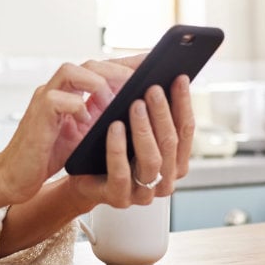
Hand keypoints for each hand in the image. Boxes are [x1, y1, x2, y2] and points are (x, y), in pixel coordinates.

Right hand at [0, 56, 142, 202]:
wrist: (16, 176)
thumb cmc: (50, 154)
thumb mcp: (84, 133)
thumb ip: (102, 116)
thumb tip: (137, 108)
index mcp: (71, 91)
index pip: (102, 68)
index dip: (127, 63)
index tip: (154, 63)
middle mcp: (57, 88)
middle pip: (89, 63)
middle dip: (117, 70)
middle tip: (139, 82)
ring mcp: (45, 98)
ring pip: (71, 71)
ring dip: (97, 84)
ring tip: (115, 101)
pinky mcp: (37, 115)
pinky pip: (57, 100)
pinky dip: (76, 108)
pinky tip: (88, 122)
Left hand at [70, 73, 194, 209]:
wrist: (79, 175)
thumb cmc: (108, 145)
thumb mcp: (131, 123)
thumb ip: (149, 103)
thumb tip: (156, 66)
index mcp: (174, 162)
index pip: (186, 130)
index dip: (184, 103)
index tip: (179, 78)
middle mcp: (164, 180)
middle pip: (170, 144)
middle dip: (162, 113)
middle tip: (152, 88)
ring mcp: (142, 193)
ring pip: (152, 161)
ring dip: (144, 130)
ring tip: (135, 104)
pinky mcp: (118, 198)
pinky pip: (121, 173)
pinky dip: (118, 148)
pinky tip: (114, 127)